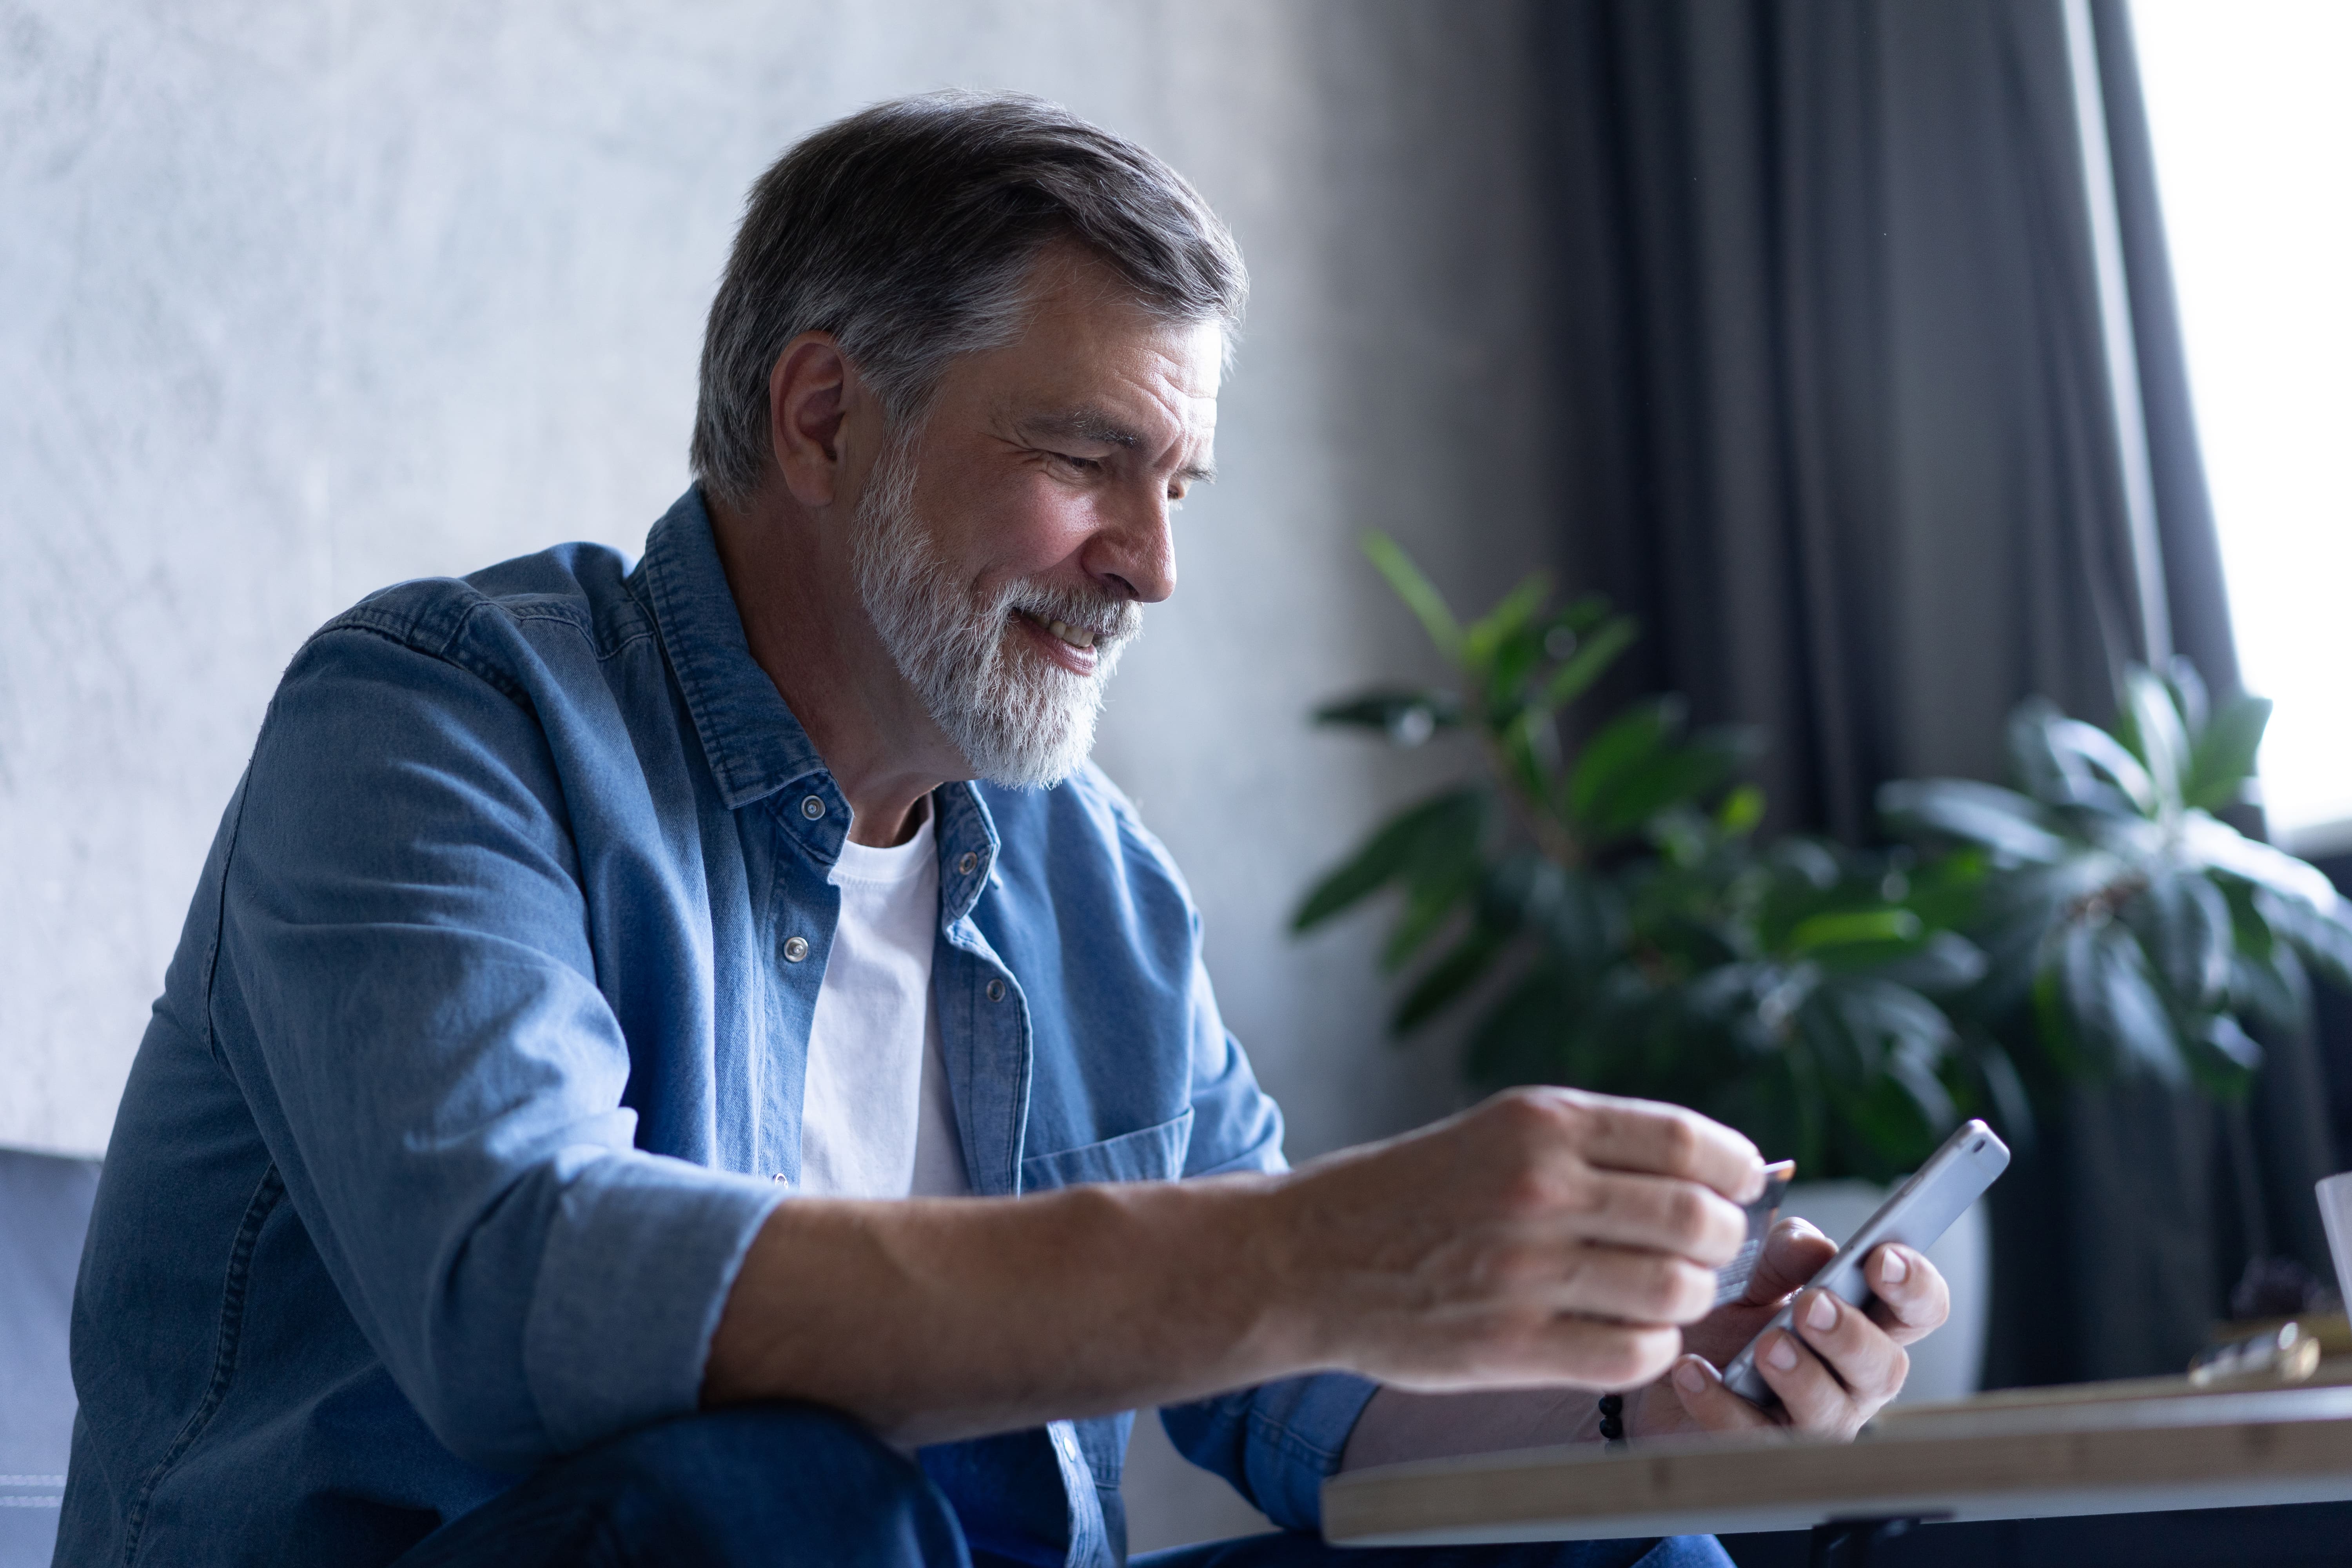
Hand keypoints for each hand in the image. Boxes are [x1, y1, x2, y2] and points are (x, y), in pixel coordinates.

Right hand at [1269, 1087, 1764, 1395]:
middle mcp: (1538, 1189)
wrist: (1307, 1257)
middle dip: (1723, 1239)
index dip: (1738, 1168)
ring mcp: (1524, 1271)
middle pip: (1697, 1220)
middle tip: (1705, 1247)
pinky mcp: (1510, 1345)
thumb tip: (1726, 1169)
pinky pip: (1633, 1355)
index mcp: (1539, 1124)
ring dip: (1687, 1298)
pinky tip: (1626, 1333)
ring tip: (1661, 1293)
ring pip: (1676, 1292)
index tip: (1744, 1185)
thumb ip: (1599, 1148)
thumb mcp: (1498, 1134)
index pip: (1688, 1141)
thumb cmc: (1414, 1194)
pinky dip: (1651, 1349)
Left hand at [1630, 1218, 1949, 1442]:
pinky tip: (1693, 1371)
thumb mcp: (1753, 1277)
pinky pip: (1753, 1437)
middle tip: (1810, 1305)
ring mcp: (1812, 1423)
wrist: (1666, 1368)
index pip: (1919, 1309)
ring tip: (1765, 1345)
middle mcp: (1851, 1382)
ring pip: (1831, 1414)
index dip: (1914, 1285)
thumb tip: (1816, 1248)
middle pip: (1886, 1368)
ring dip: (1801, 1376)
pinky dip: (1721, 1404)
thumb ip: (1786, 1254)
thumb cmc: (1727, 1324)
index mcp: (1863, 1327)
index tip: (1880, 1259)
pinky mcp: (1762, 1451)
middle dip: (1852, 1335)